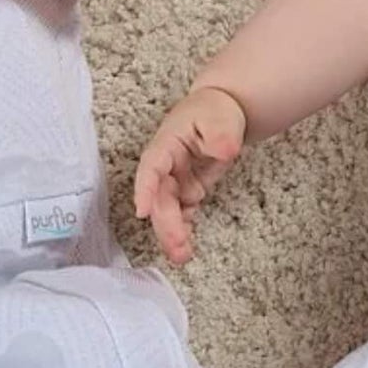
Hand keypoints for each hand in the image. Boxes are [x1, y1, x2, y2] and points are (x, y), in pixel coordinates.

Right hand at [133, 86, 248, 263]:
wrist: (222, 112)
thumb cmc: (215, 111)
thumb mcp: (220, 118)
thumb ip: (221, 135)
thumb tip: (224, 150)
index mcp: (167, 144)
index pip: (151, 167)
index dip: (145, 189)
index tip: (143, 211)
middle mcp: (166, 165)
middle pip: (160, 196)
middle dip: (166, 223)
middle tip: (178, 246)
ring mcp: (175, 180)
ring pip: (168, 210)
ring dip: (171, 233)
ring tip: (181, 256)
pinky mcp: (187, 190)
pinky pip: (181, 213)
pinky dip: (183, 231)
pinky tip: (185, 250)